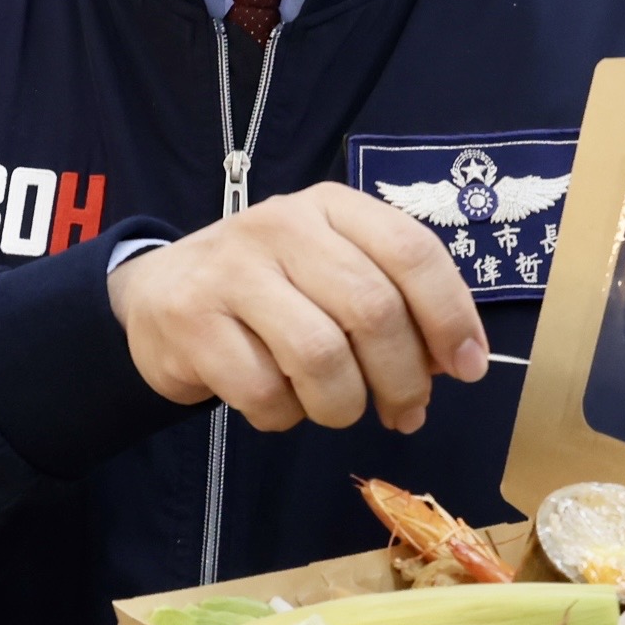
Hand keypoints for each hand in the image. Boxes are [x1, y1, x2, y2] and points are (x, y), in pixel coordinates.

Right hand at [109, 183, 487, 435]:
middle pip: (373, 309)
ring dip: (344, 404)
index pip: (412, 250)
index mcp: (332, 207)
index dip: (451, 315)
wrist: (157, 295)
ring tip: (339, 409)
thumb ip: (395, 302)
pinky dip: (285, 417)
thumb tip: (457, 362)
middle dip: (404, 377)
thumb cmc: (269, 289)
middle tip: (406, 411)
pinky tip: (281, 405)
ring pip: (320, 356)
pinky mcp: (191, 321)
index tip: (468, 367)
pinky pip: (263, 392)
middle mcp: (282, 226)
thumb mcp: (332, 272)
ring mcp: (231, 271)